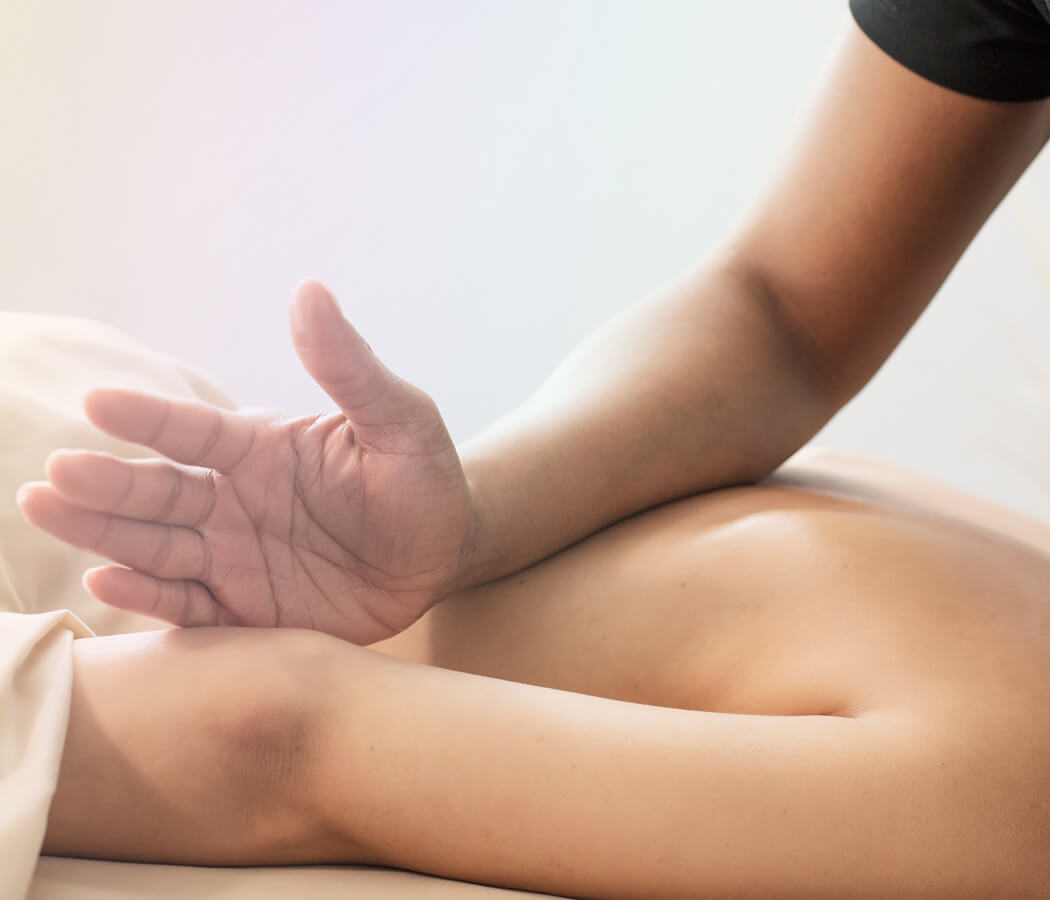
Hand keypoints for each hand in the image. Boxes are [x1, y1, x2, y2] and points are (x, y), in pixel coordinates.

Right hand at [17, 281, 476, 643]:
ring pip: (157, 546)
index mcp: (260, 450)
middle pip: (157, 491)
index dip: (148, 418)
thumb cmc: (421, 476)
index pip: (193, 432)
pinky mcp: (247, 609)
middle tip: (52, 474)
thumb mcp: (397, 418)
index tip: (98, 400)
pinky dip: (149, 596)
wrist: (444, 551)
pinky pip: (190, 606)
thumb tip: (310, 289)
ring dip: (103, 534)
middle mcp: (233, 500)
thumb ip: (349, 367)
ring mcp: (235, 557)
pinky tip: (106, 579)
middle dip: (105, 483)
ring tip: (50, 511)